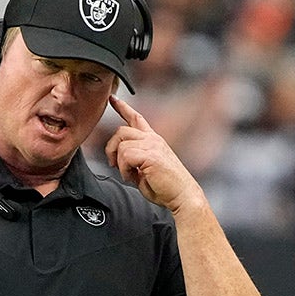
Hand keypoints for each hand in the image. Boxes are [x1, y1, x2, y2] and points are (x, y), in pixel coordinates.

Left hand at [105, 96, 203, 212]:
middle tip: (113, 164)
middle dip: (111, 148)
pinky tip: (132, 177)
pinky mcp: (150, 155)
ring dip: (119, 162)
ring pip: (121, 144)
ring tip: (129, 174)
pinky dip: (124, 169)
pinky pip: (125, 155)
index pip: (136, 118)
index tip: (112, 98)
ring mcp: (153, 145)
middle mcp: (153, 139)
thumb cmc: (166, 188)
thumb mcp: (145, 170)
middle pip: (121, 131)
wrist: (183, 196)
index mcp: (154, 140)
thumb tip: (118, 161)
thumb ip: (133, 161)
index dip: (123, 107)